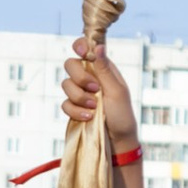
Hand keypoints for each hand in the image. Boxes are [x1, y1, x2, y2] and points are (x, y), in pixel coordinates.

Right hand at [62, 39, 138, 153]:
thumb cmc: (122, 114)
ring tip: (95, 108)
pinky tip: (88, 117)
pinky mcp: (73, 108)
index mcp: (101, 68)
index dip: (80, 46)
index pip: (85, 48)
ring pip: (65, 84)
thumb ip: (104, 69)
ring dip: (80, 97)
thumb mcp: (117, 91)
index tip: (82, 53)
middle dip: (80, 77)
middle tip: (95, 89)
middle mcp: (88, 77)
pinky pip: (64, 104)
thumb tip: (99, 46)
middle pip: (70, 64)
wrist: (117, 141)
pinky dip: (76, 111)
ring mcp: (79, 92)